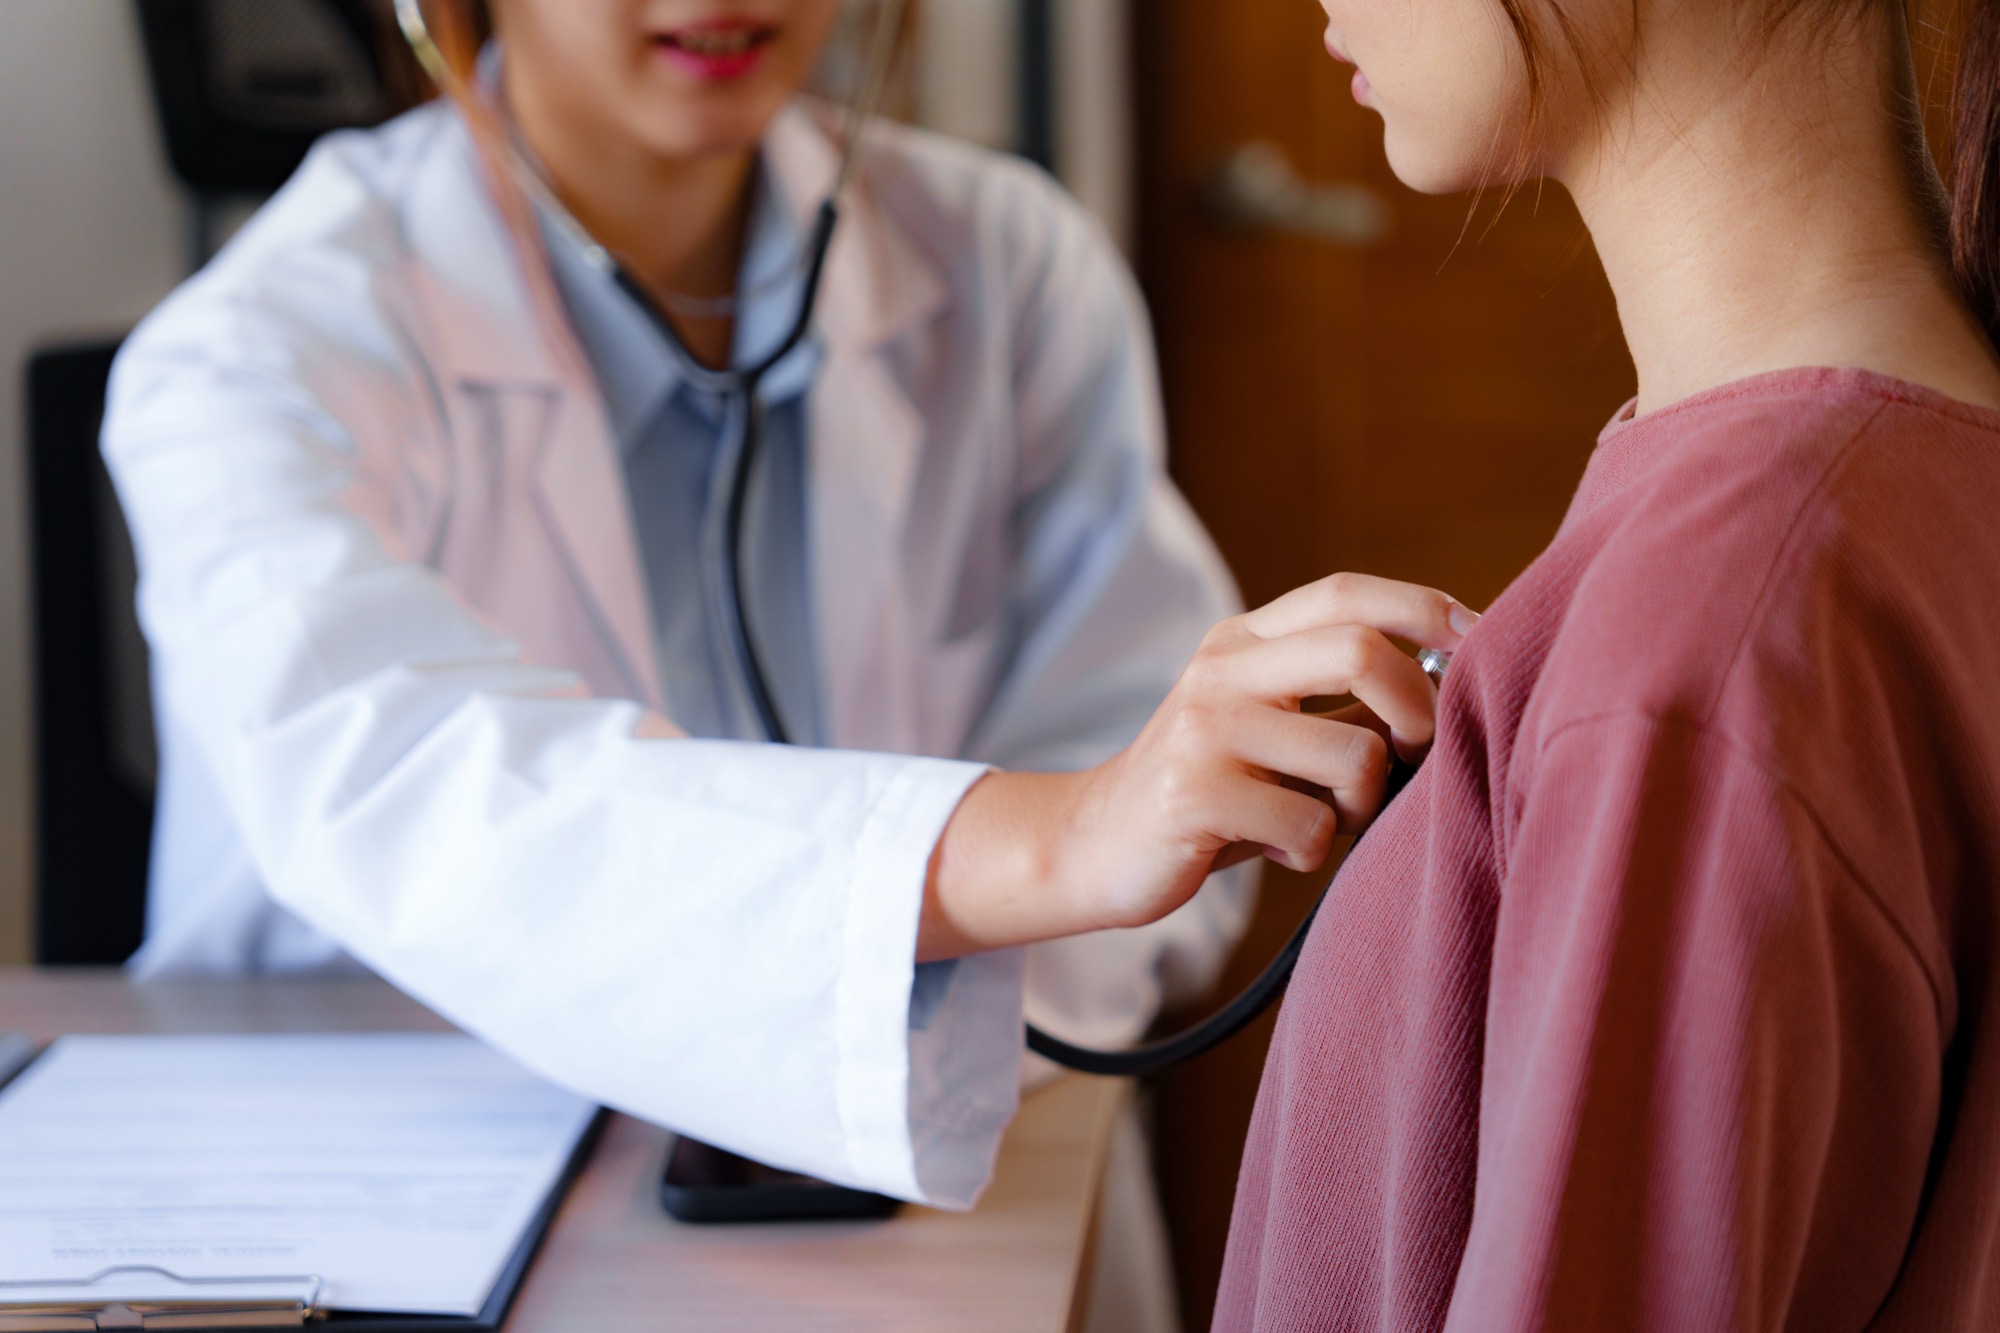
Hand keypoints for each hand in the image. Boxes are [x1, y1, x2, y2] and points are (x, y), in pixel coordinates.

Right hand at [920, 572, 1476, 958]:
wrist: (1095, 843)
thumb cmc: (1212, 790)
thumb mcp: (1263, 720)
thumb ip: (1335, 694)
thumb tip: (1456, 677)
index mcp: (1243, 639)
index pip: (1347, 593)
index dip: (1425, 609)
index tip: (1481, 639)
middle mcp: (1222, 669)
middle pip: (1361, 651)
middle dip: (1418, 711)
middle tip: (1415, 756)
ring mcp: (1205, 728)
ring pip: (1352, 755)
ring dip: (1363, 804)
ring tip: (1324, 819)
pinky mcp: (1195, 793)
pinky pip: (1309, 824)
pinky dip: (1314, 850)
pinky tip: (1280, 849)